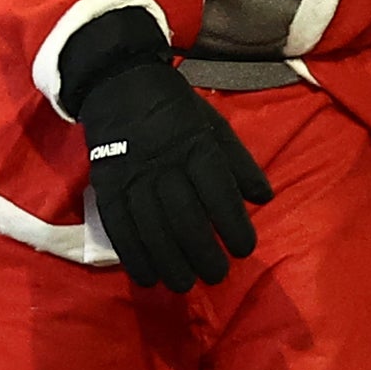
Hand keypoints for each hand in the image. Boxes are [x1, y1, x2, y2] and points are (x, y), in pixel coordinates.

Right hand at [66, 20, 270, 288]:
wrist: (120, 84)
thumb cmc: (177, 111)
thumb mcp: (215, 126)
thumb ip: (240, 164)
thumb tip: (263, 199)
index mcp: (196, 146)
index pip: (218, 192)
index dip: (233, 225)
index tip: (244, 249)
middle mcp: (164, 163)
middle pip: (185, 217)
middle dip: (203, 253)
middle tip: (216, 276)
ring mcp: (132, 176)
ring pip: (152, 228)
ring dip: (170, 262)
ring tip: (184, 285)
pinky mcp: (107, 185)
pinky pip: (119, 227)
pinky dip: (133, 256)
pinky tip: (147, 277)